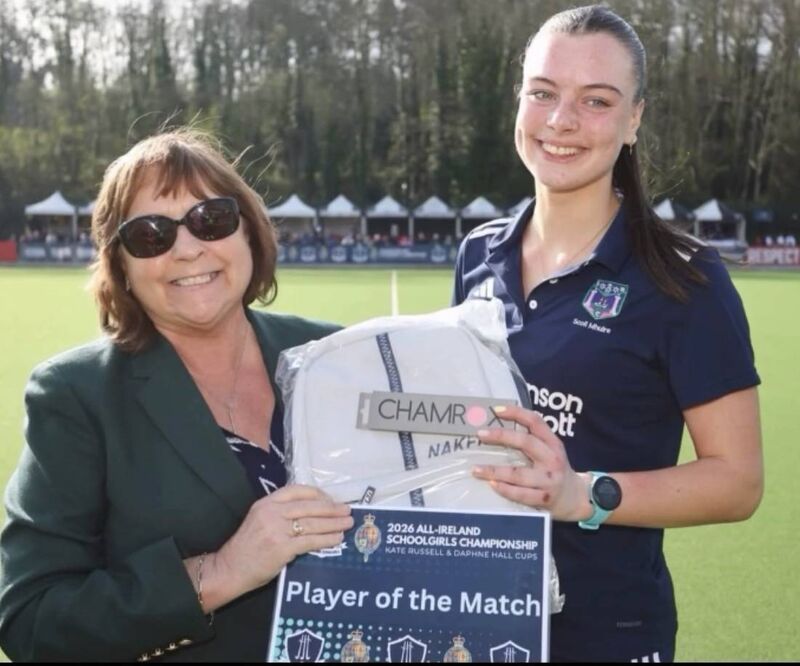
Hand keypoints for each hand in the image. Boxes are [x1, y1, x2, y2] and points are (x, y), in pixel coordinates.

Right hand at [213, 485, 352, 599]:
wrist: (229, 568)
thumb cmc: (246, 547)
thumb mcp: (260, 519)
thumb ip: (281, 513)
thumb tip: (312, 513)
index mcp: (266, 502)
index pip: (298, 491)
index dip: (318, 494)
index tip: (331, 499)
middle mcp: (272, 512)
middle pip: (310, 506)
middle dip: (332, 508)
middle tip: (348, 511)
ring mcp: (277, 530)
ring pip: (313, 523)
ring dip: (334, 523)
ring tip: (347, 524)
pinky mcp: (282, 548)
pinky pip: (310, 541)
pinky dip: (327, 540)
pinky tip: (337, 539)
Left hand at [472, 405, 590, 520]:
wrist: (575, 498)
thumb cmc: (554, 470)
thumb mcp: (549, 451)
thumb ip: (531, 441)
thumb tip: (496, 427)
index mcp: (553, 443)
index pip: (536, 422)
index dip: (516, 413)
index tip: (496, 410)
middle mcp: (552, 459)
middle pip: (526, 443)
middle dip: (501, 436)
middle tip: (480, 434)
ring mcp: (549, 480)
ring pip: (519, 474)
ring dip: (495, 471)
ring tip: (476, 469)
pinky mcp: (544, 499)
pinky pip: (521, 494)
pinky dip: (505, 489)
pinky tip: (492, 484)